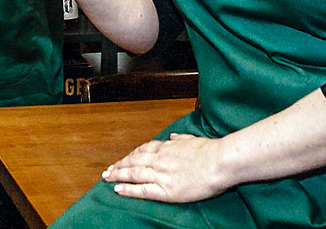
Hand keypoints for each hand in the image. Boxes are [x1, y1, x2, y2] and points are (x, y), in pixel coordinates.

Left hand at [101, 133, 227, 203]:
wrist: (219, 161)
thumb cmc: (210, 150)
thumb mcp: (192, 139)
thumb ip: (180, 139)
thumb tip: (172, 137)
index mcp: (167, 147)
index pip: (144, 150)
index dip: (132, 155)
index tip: (124, 158)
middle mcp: (160, 159)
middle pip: (134, 160)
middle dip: (120, 165)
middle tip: (108, 170)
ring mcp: (161, 174)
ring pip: (133, 173)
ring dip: (118, 175)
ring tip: (107, 178)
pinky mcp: (165, 189)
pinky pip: (142, 189)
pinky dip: (128, 189)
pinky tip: (118, 189)